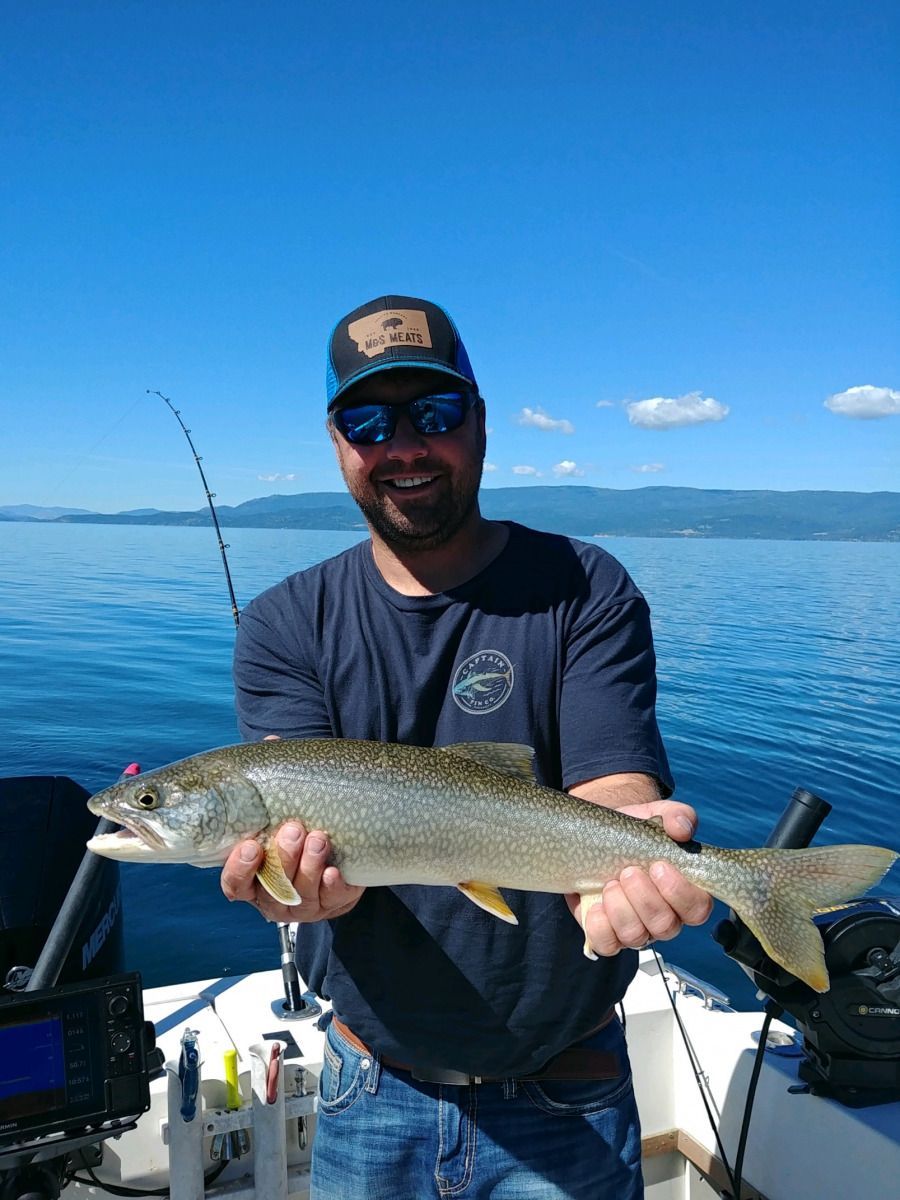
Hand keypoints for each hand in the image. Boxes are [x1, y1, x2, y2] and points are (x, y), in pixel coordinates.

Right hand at [220, 822, 364, 923]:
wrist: (334, 861)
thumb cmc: (295, 839)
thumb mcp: (274, 829)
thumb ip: (264, 818)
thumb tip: (259, 775)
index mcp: (252, 883)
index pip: (236, 884)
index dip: (240, 869)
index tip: (250, 846)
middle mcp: (275, 899)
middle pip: (273, 887)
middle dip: (283, 858)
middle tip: (294, 831)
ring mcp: (303, 907)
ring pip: (302, 893)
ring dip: (309, 866)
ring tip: (318, 840)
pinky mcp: (332, 904)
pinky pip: (331, 899)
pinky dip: (331, 885)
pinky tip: (332, 871)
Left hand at [567, 800, 712, 956]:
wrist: (595, 835)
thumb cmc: (635, 831)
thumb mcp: (656, 815)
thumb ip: (677, 816)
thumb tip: (682, 829)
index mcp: (683, 892)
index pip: (698, 909)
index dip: (680, 893)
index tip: (658, 866)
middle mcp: (664, 916)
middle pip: (666, 927)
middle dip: (645, 900)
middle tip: (628, 871)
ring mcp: (636, 928)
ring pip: (636, 937)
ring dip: (621, 909)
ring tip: (610, 883)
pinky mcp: (607, 933)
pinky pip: (606, 945)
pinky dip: (599, 926)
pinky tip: (596, 904)